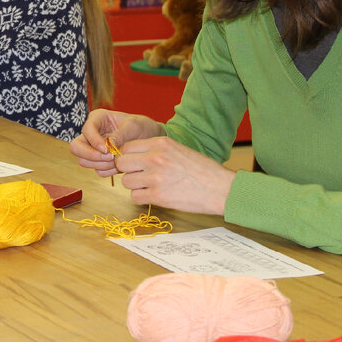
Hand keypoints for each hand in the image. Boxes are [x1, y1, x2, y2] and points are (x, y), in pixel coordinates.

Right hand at [70, 109, 163, 177]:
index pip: (86, 130)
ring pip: (84, 161)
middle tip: (109, 158)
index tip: (107, 150)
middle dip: (90, 155)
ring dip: (100, 165)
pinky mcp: (99, 161)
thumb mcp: (133, 127)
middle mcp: (91, 133)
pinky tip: (119, 166)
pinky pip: (96, 170)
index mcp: (97, 119)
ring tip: (118, 162)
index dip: (94, 141)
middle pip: (76, 147)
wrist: (149, 139)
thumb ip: (119, 135)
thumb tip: (107, 146)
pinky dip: (107, 171)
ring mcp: (93, 148)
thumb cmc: (141, 127)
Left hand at [115, 136, 235, 215]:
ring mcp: (155, 177)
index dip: (127, 156)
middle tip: (139, 175)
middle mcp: (155, 157)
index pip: (126, 147)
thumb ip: (156, 150)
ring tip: (150, 186)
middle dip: (127, 171)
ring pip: (126, 182)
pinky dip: (142, 198)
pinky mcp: (157, 195)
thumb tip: (135, 156)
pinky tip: (154, 195)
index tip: (133, 163)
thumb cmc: (203, 170)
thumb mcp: (178, 149)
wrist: (220, 188)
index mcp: (160, 143)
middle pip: (121, 163)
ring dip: (135, 186)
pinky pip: (135, 197)